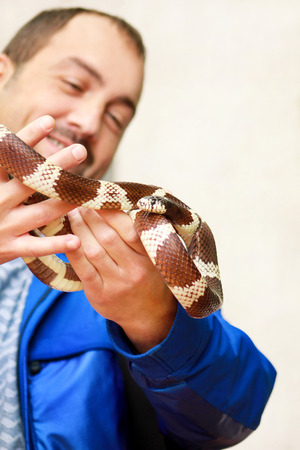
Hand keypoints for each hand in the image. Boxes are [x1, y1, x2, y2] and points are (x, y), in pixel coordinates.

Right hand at [0, 115, 86, 263]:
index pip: (9, 157)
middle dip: (56, 166)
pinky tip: (76, 241)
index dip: (28, 137)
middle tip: (80, 150)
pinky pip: (37, 247)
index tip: (49, 120)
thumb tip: (8, 141)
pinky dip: (56, 246)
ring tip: (88, 193)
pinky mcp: (11, 248)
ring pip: (41, 213)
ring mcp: (6, 226)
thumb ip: (1, 166)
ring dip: (65, 202)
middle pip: (31, 181)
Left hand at [66, 208, 177, 351]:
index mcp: (150, 256)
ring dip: (80, 230)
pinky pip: (83, 269)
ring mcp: (117, 283)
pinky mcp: (100, 294)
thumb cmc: (149, 278)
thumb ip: (141, 234)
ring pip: (94, 251)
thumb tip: (117, 204)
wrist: (148, 316)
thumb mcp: (154, 257)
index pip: (129, 228)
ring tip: (71, 215)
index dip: (111, 211)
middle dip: (91, 216)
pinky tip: (66, 238)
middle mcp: (135, 269)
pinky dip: (73, 252)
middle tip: (79, 202)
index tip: (99, 198)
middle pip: (108, 237)